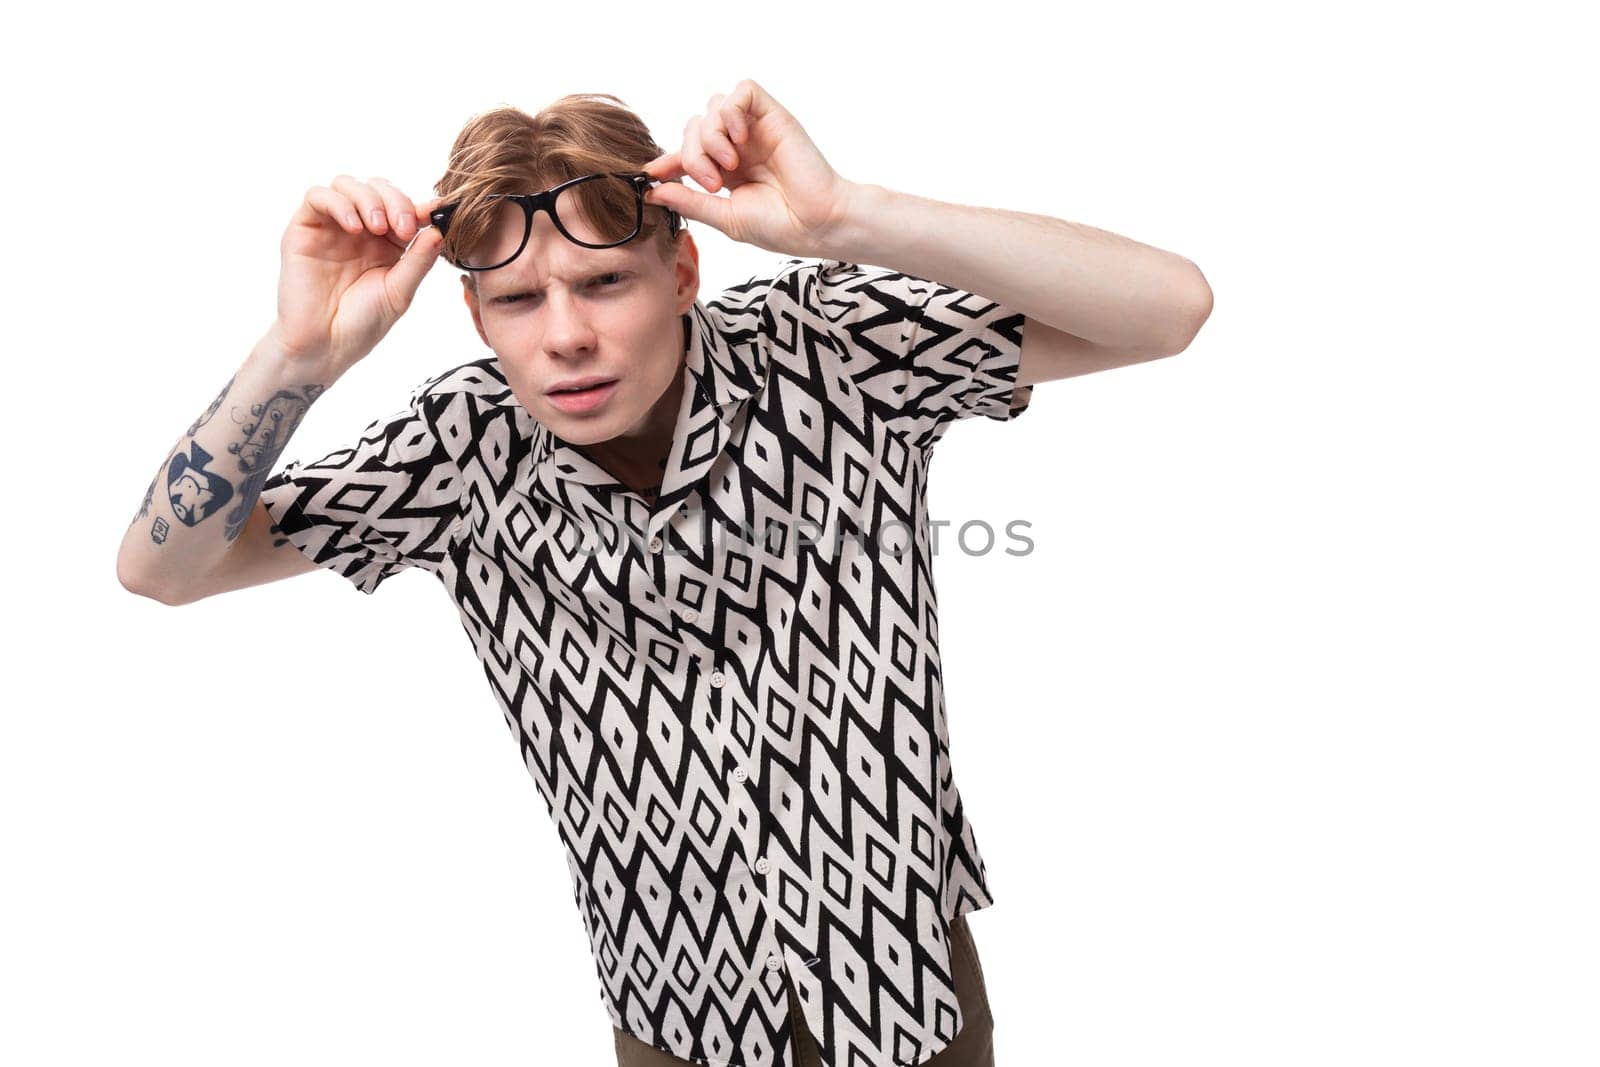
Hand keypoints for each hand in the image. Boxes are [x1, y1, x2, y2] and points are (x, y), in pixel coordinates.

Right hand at [270, 175, 446, 379]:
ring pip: (347, 184)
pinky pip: (317, 196)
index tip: (434, 213)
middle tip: (403, 228)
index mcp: (387, 242)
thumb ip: (419, 259)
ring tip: (378, 227)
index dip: (418, 206)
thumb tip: (439, 228)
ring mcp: (331, 226)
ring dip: (368, 198)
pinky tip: (353, 227)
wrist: (325, 345)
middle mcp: (360, 229)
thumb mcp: (400, 291)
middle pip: (378, 188)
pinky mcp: (304, 228)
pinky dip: (339, 203)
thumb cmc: (363, 323)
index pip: (403, 207)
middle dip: (395, 200)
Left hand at [641, 80, 860, 258]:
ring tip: (729, 165)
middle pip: (695, 126)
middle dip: (692, 154)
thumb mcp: (725, 217)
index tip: (652, 175)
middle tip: (712, 183)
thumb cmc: (780, 226)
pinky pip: (743, 91)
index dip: (667, 160)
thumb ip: (690, 201)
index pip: (687, 152)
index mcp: (726, 171)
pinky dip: (733, 112)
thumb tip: (653, 191)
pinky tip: (740, 140)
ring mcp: (755, 129)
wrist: (818, 223)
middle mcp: (739, 146)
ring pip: (714, 107)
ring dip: (710, 136)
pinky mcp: (773, 115)